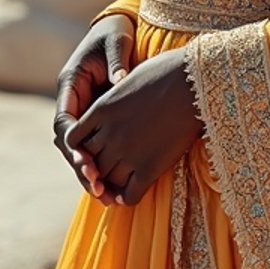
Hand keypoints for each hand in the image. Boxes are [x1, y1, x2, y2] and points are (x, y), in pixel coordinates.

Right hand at [53, 13, 135, 204]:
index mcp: (70, 84)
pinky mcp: (96, 120)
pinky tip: (113, 185)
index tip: (87, 162)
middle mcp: (72, 101)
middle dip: (80, 166)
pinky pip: (93, 146)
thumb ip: (116, 61)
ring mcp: (83, 112)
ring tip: (105, 194)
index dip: (73, 144)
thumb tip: (119, 81)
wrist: (118, 29)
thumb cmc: (116, 33)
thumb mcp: (116, 42)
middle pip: (68, 143)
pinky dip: (101, 165)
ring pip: (79, 149)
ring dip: (89, 171)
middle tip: (97, 186)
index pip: (63, 121)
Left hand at [65, 45, 201, 207]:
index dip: (81, 145)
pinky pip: (129, 194)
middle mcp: (110, 133)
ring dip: (111, 182)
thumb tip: (114, 91)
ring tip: (118, 183)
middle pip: (91, 162)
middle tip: (105, 169)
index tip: (92, 146)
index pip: (74, 139)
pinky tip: (128, 194)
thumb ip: (114, 93)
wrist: (195, 81)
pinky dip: (126, 197)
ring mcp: (128, 152)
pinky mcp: (149, 168)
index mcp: (101, 109)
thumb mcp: (130, 76)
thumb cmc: (167, 71)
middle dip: (96, 165)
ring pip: (108, 179)